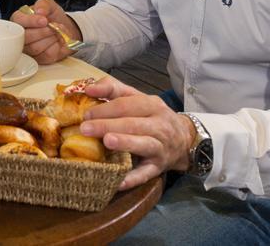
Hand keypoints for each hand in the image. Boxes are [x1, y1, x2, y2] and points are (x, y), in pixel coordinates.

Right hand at [12, 0, 77, 63]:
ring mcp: (28, 49)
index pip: (19, 21)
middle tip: (53, 26)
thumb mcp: (49, 5)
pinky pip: (45, 55)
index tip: (44, 20)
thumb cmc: (52, 16)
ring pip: (35, 47)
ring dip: (50, 38)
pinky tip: (56, 41)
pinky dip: (55, 47)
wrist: (65, 29)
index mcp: (19, 20)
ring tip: (56, 32)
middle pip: (26, 37)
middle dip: (43, 31)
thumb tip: (39, 11)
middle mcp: (20, 35)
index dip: (31, 21)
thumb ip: (43, 5)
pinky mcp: (38, 59)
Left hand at [76, 76, 196, 189]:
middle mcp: (159, 125)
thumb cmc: (152, 116)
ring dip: (125, 143)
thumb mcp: (138, 98)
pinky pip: (146, 173)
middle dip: (107, 125)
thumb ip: (113, 89)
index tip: (86, 114)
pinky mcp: (159, 167)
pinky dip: (133, 178)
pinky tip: (118, 181)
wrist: (185, 138)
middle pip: (132, 124)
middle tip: (85, 128)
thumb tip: (88, 88)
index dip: (106, 109)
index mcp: (152, 105)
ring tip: (106, 141)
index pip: (127, 104)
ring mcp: (161, 147)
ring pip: (143, 144)